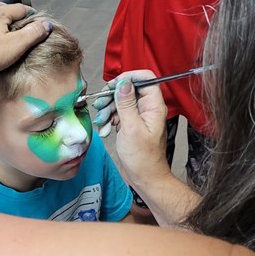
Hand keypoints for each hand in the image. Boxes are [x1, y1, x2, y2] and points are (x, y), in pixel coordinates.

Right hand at [95, 70, 168, 186]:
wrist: (144, 177)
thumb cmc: (142, 158)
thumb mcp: (131, 128)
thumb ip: (126, 104)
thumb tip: (124, 84)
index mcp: (154, 106)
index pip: (146, 78)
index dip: (129, 78)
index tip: (113, 85)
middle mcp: (147, 109)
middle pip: (129, 89)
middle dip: (113, 96)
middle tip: (101, 104)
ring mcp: (139, 117)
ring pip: (121, 102)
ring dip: (108, 109)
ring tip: (101, 121)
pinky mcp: (131, 125)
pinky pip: (118, 115)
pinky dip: (109, 120)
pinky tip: (105, 129)